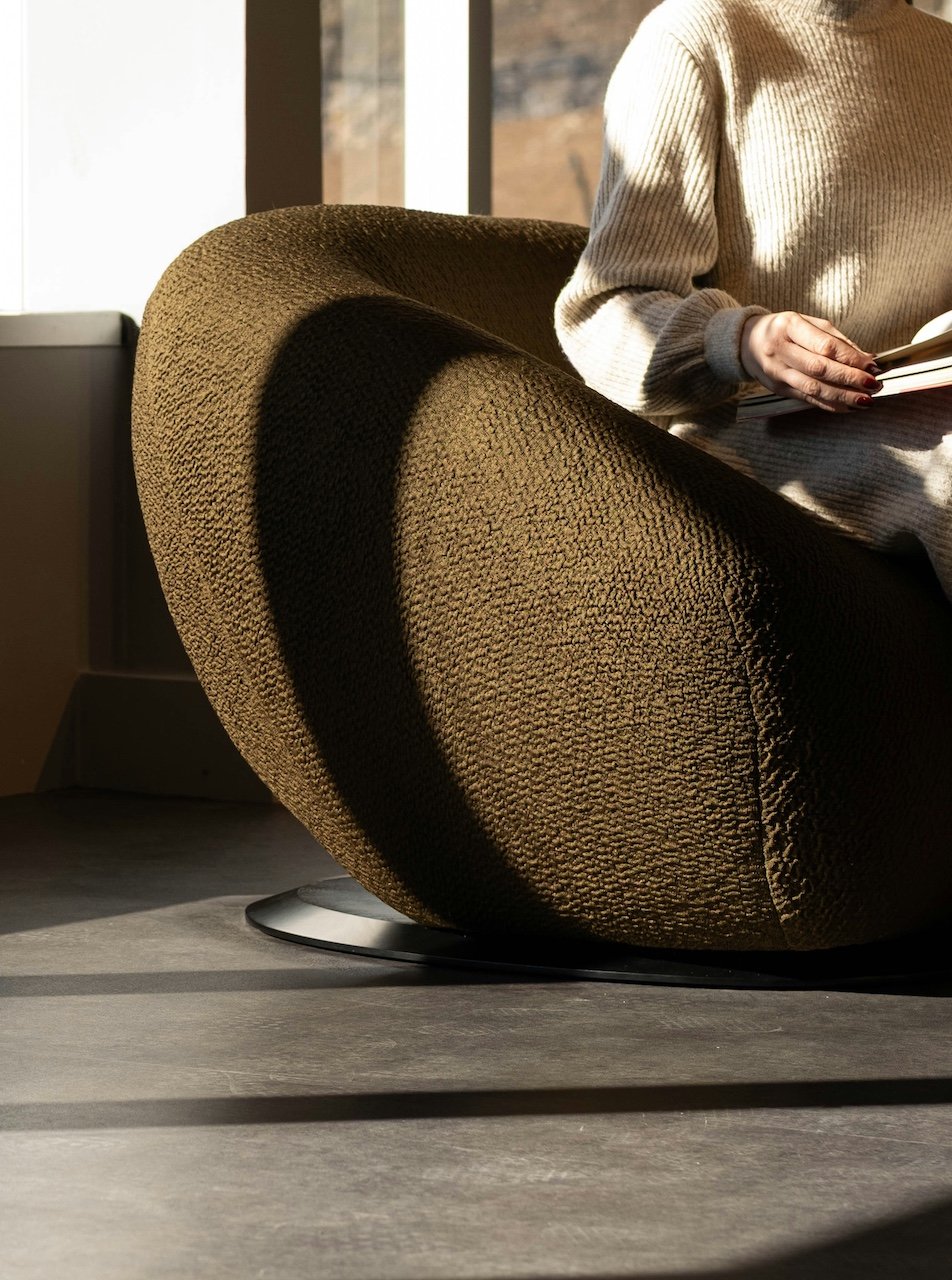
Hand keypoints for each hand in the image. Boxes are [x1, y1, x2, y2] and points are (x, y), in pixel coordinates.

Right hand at [740, 312, 880, 412]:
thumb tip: (866, 357)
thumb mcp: (807, 323)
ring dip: (842, 396)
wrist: (746, 343)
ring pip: (813, 388)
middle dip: (849, 379)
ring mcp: (778, 372)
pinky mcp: (779, 389)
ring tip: (864, 400)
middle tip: (872, 385)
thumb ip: (835, 339)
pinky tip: (846, 407)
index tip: (872, 365)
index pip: (825, 346)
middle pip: (820, 368)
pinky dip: (829, 404)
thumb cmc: (782, 330)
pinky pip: (807, 398)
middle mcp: (780, 350)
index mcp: (790, 326)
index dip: (851, 358)